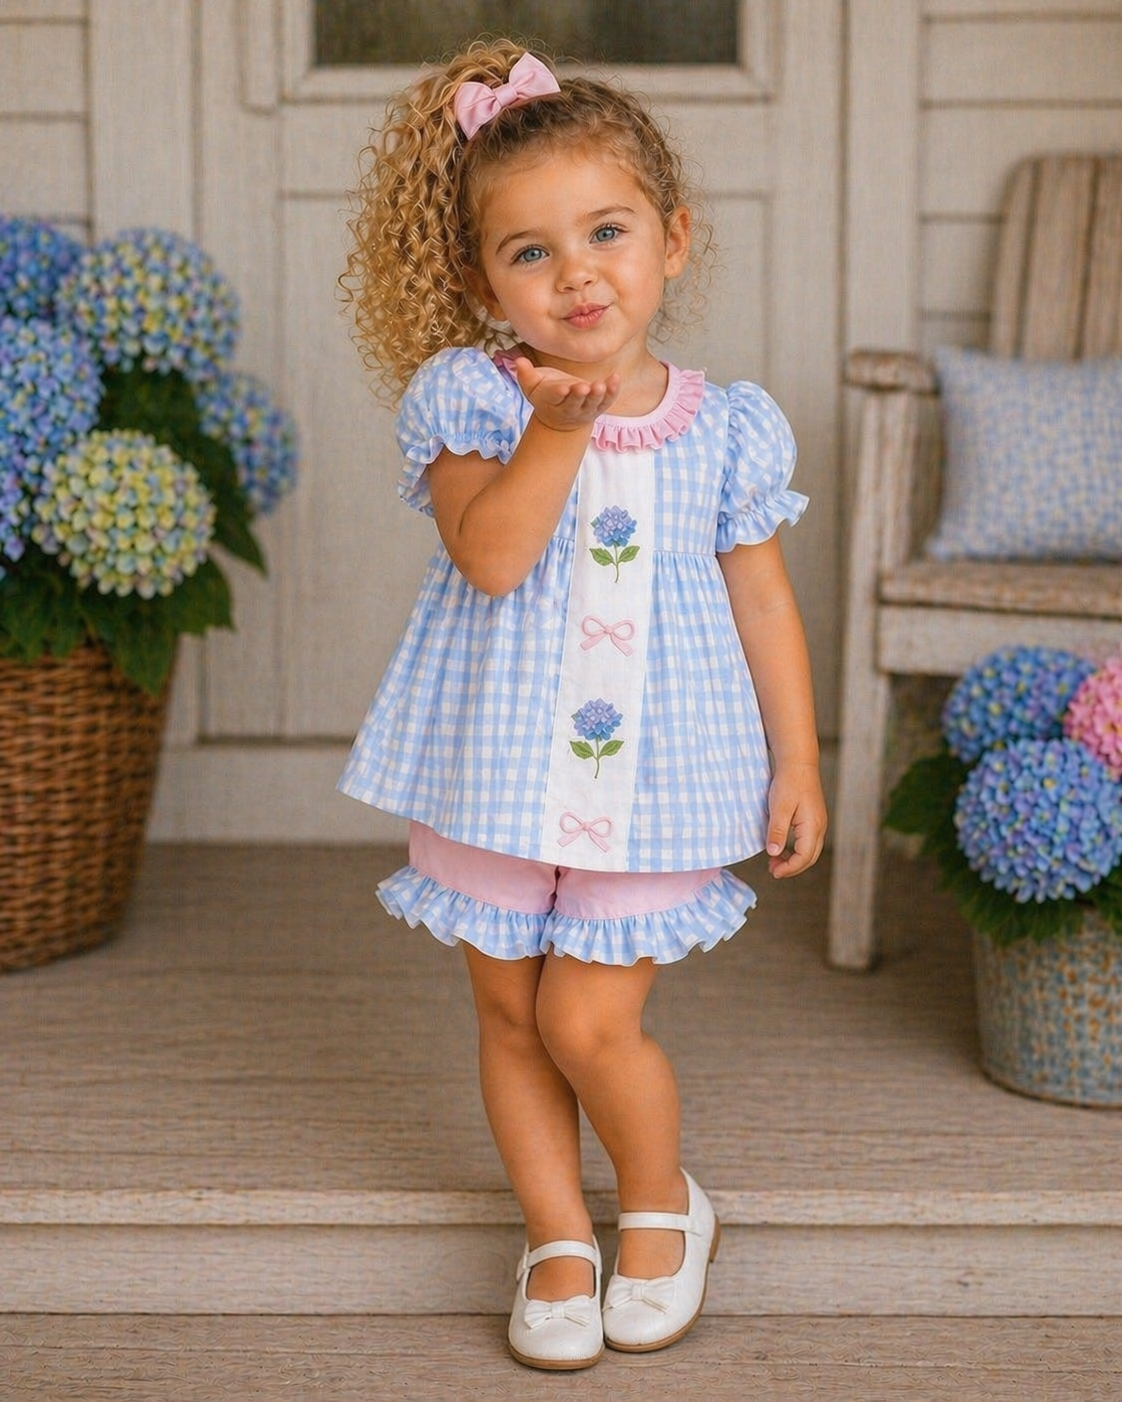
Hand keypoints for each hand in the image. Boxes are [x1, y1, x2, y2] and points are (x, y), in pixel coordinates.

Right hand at [512, 356, 619, 431]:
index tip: (562, 388)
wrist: (561, 420)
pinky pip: (607, 400)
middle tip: (584, 388)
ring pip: (593, 404)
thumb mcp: (531, 386)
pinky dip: (612, 390)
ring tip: (601, 385)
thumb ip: (525, 374)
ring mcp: (586, 409)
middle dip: (579, 396)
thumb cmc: (545, 396)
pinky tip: (615, 377)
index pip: (554, 397)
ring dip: (598, 395)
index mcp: (552, 401)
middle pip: (575, 403)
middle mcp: (569, 408)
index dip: (558, 393)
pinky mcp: (599, 406)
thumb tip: (518, 361)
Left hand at [764, 761, 826, 878]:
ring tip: (775, 860)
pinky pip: (808, 841)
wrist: (798, 762)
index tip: (773, 871)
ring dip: (794, 859)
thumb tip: (774, 854)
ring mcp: (818, 822)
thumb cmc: (788, 782)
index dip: (789, 868)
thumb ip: (777, 831)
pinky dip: (796, 850)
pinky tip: (782, 847)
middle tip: (772, 869)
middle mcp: (820, 827)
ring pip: (810, 851)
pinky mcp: (814, 818)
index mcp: (813, 826)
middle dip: (792, 868)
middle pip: (810, 858)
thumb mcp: (779, 807)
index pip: (804, 857)